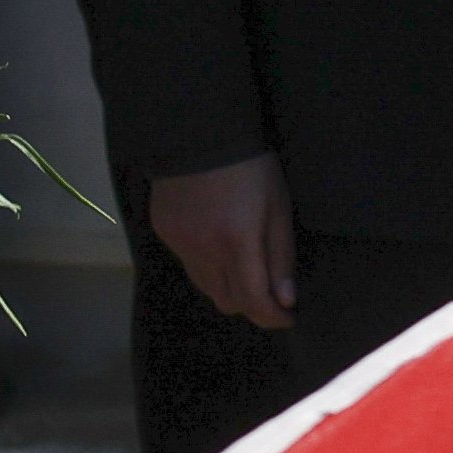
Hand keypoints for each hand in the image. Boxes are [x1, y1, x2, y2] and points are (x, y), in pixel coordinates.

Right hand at [149, 150, 295, 331]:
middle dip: (251, 304)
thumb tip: (285, 299)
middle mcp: (203, 251)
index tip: (287, 317)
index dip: (273, 316)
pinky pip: (189, 264)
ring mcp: (179, 244)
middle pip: (227, 301)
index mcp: (237, 243)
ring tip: (244, 268)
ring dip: (228, 287)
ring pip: (206, 287)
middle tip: (269, 293)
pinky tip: (216, 240)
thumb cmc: (250, 168)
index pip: (254, 301)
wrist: (199, 135)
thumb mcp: (278, 207)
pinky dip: (207, 264)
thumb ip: (280, 256)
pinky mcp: (165, 233)